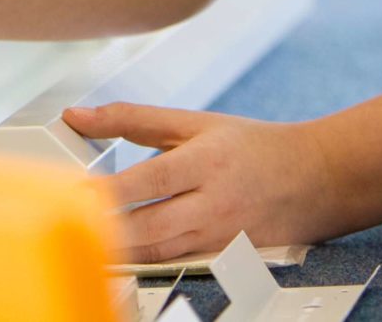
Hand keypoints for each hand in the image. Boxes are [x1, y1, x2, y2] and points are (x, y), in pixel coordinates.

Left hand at [64, 103, 350, 262]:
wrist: (315, 179)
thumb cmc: (252, 148)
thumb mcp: (195, 122)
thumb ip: (133, 120)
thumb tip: (78, 116)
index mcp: (204, 161)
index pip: (148, 180)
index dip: (107, 191)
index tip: (71, 193)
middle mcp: (214, 202)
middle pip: (150, 226)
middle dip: (106, 228)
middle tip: (66, 224)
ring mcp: (222, 237)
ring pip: (161, 253)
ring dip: (121, 251)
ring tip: (85, 242)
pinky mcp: (229, 260)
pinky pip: (180, 267)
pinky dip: (150, 264)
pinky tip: (124, 258)